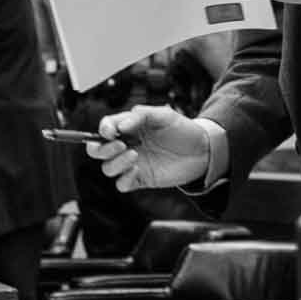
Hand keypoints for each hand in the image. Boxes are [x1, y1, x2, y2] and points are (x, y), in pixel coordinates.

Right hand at [90, 104, 210, 192]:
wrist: (203, 150)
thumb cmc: (182, 129)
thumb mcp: (164, 115)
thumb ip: (141, 115)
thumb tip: (120, 126)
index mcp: (129, 127)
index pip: (105, 128)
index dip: (102, 130)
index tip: (110, 132)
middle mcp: (126, 145)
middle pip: (97, 151)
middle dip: (101, 149)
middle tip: (119, 144)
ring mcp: (132, 163)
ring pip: (107, 168)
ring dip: (115, 163)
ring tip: (134, 155)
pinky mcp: (141, 179)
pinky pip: (122, 184)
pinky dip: (124, 179)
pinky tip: (137, 170)